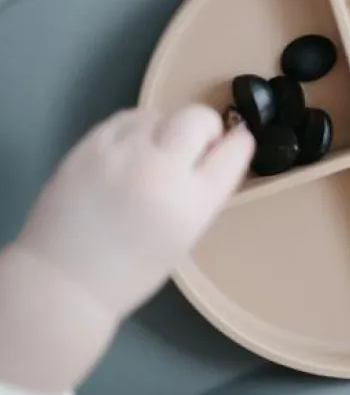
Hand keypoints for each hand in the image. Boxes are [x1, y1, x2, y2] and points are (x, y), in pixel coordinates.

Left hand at [16, 105, 252, 321]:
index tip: (235, 145)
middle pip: (198, 118)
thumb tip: (214, 151)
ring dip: (166, 129)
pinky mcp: (89, 146)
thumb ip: (203, 191)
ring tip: (152, 155)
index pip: (233, 151)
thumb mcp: (186, 235)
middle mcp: (161, 171)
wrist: (66, 279)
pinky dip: (136, 130)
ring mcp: (121, 154)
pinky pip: (126, 119)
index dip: (238, 144)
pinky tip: (129, 152)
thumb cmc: (134, 269)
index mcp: (193, 204)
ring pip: (160, 114)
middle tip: (192, 150)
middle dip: (204, 129)